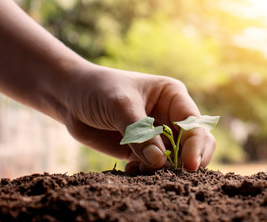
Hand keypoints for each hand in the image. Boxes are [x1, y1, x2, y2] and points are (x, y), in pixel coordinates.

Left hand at [60, 63, 215, 172]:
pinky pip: (154, 168)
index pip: (194, 123)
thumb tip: (160, 161)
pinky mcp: (142, 151)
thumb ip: (140, 132)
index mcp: (173, 97)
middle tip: (178, 176)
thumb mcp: (119, 104)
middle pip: (194, 143)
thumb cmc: (98, 90)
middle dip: (189, 160)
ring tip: (141, 170)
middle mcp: (170, 116)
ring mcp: (157, 135)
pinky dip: (147, 174)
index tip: (189, 164)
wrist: (71, 98)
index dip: (196, 144)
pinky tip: (130, 170)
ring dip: (164, 170)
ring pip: (175, 159)